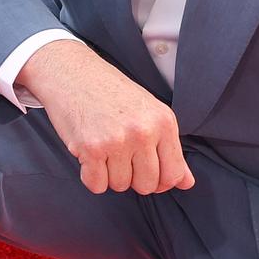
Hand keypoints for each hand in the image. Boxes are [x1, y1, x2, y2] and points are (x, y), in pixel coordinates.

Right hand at [17, 39, 195, 194]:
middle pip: (147, 185)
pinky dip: (90, 176)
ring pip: (120, 186)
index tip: (146, 172)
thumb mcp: (149, 113)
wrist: (72, 73)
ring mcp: (117, 141)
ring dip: (109, 175)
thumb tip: (187, 183)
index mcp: (163, 122)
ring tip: (104, 150)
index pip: (173, 174)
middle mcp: (143, 131)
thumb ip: (170, 149)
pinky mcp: (91, 148)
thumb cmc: (111, 93)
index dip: (160, 182)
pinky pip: (96, 185)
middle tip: (120, 156)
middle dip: (133, 178)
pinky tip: (89, 155)